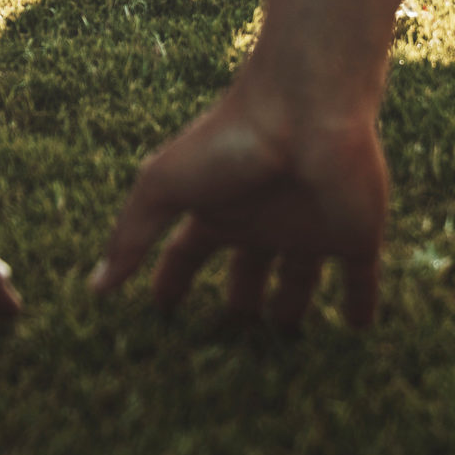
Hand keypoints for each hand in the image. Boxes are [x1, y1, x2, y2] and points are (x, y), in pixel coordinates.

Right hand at [90, 87, 388, 328]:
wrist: (306, 109)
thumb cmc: (229, 140)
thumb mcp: (165, 186)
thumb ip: (131, 236)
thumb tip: (94, 288)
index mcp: (218, 208)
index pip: (188, 254)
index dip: (174, 281)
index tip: (162, 312)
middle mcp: (262, 221)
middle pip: (248, 272)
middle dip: (239, 305)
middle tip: (232, 345)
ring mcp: (311, 228)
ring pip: (300, 279)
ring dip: (294, 308)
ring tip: (289, 339)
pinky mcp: (355, 235)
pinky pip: (360, 278)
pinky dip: (360, 304)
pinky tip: (359, 327)